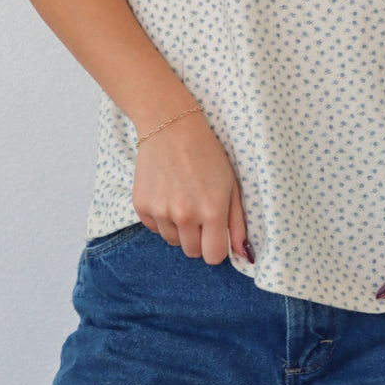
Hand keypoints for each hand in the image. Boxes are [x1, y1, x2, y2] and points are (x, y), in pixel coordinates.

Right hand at [132, 110, 250, 264]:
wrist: (171, 127)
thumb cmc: (207, 155)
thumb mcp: (231, 185)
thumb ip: (237, 223)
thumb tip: (242, 254)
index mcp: (212, 211)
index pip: (213, 256)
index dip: (215, 247)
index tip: (214, 234)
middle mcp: (185, 215)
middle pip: (192, 252)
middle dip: (198, 239)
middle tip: (199, 212)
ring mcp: (160, 211)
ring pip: (172, 241)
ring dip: (179, 228)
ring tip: (183, 198)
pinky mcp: (141, 206)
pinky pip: (154, 228)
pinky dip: (161, 218)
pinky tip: (167, 193)